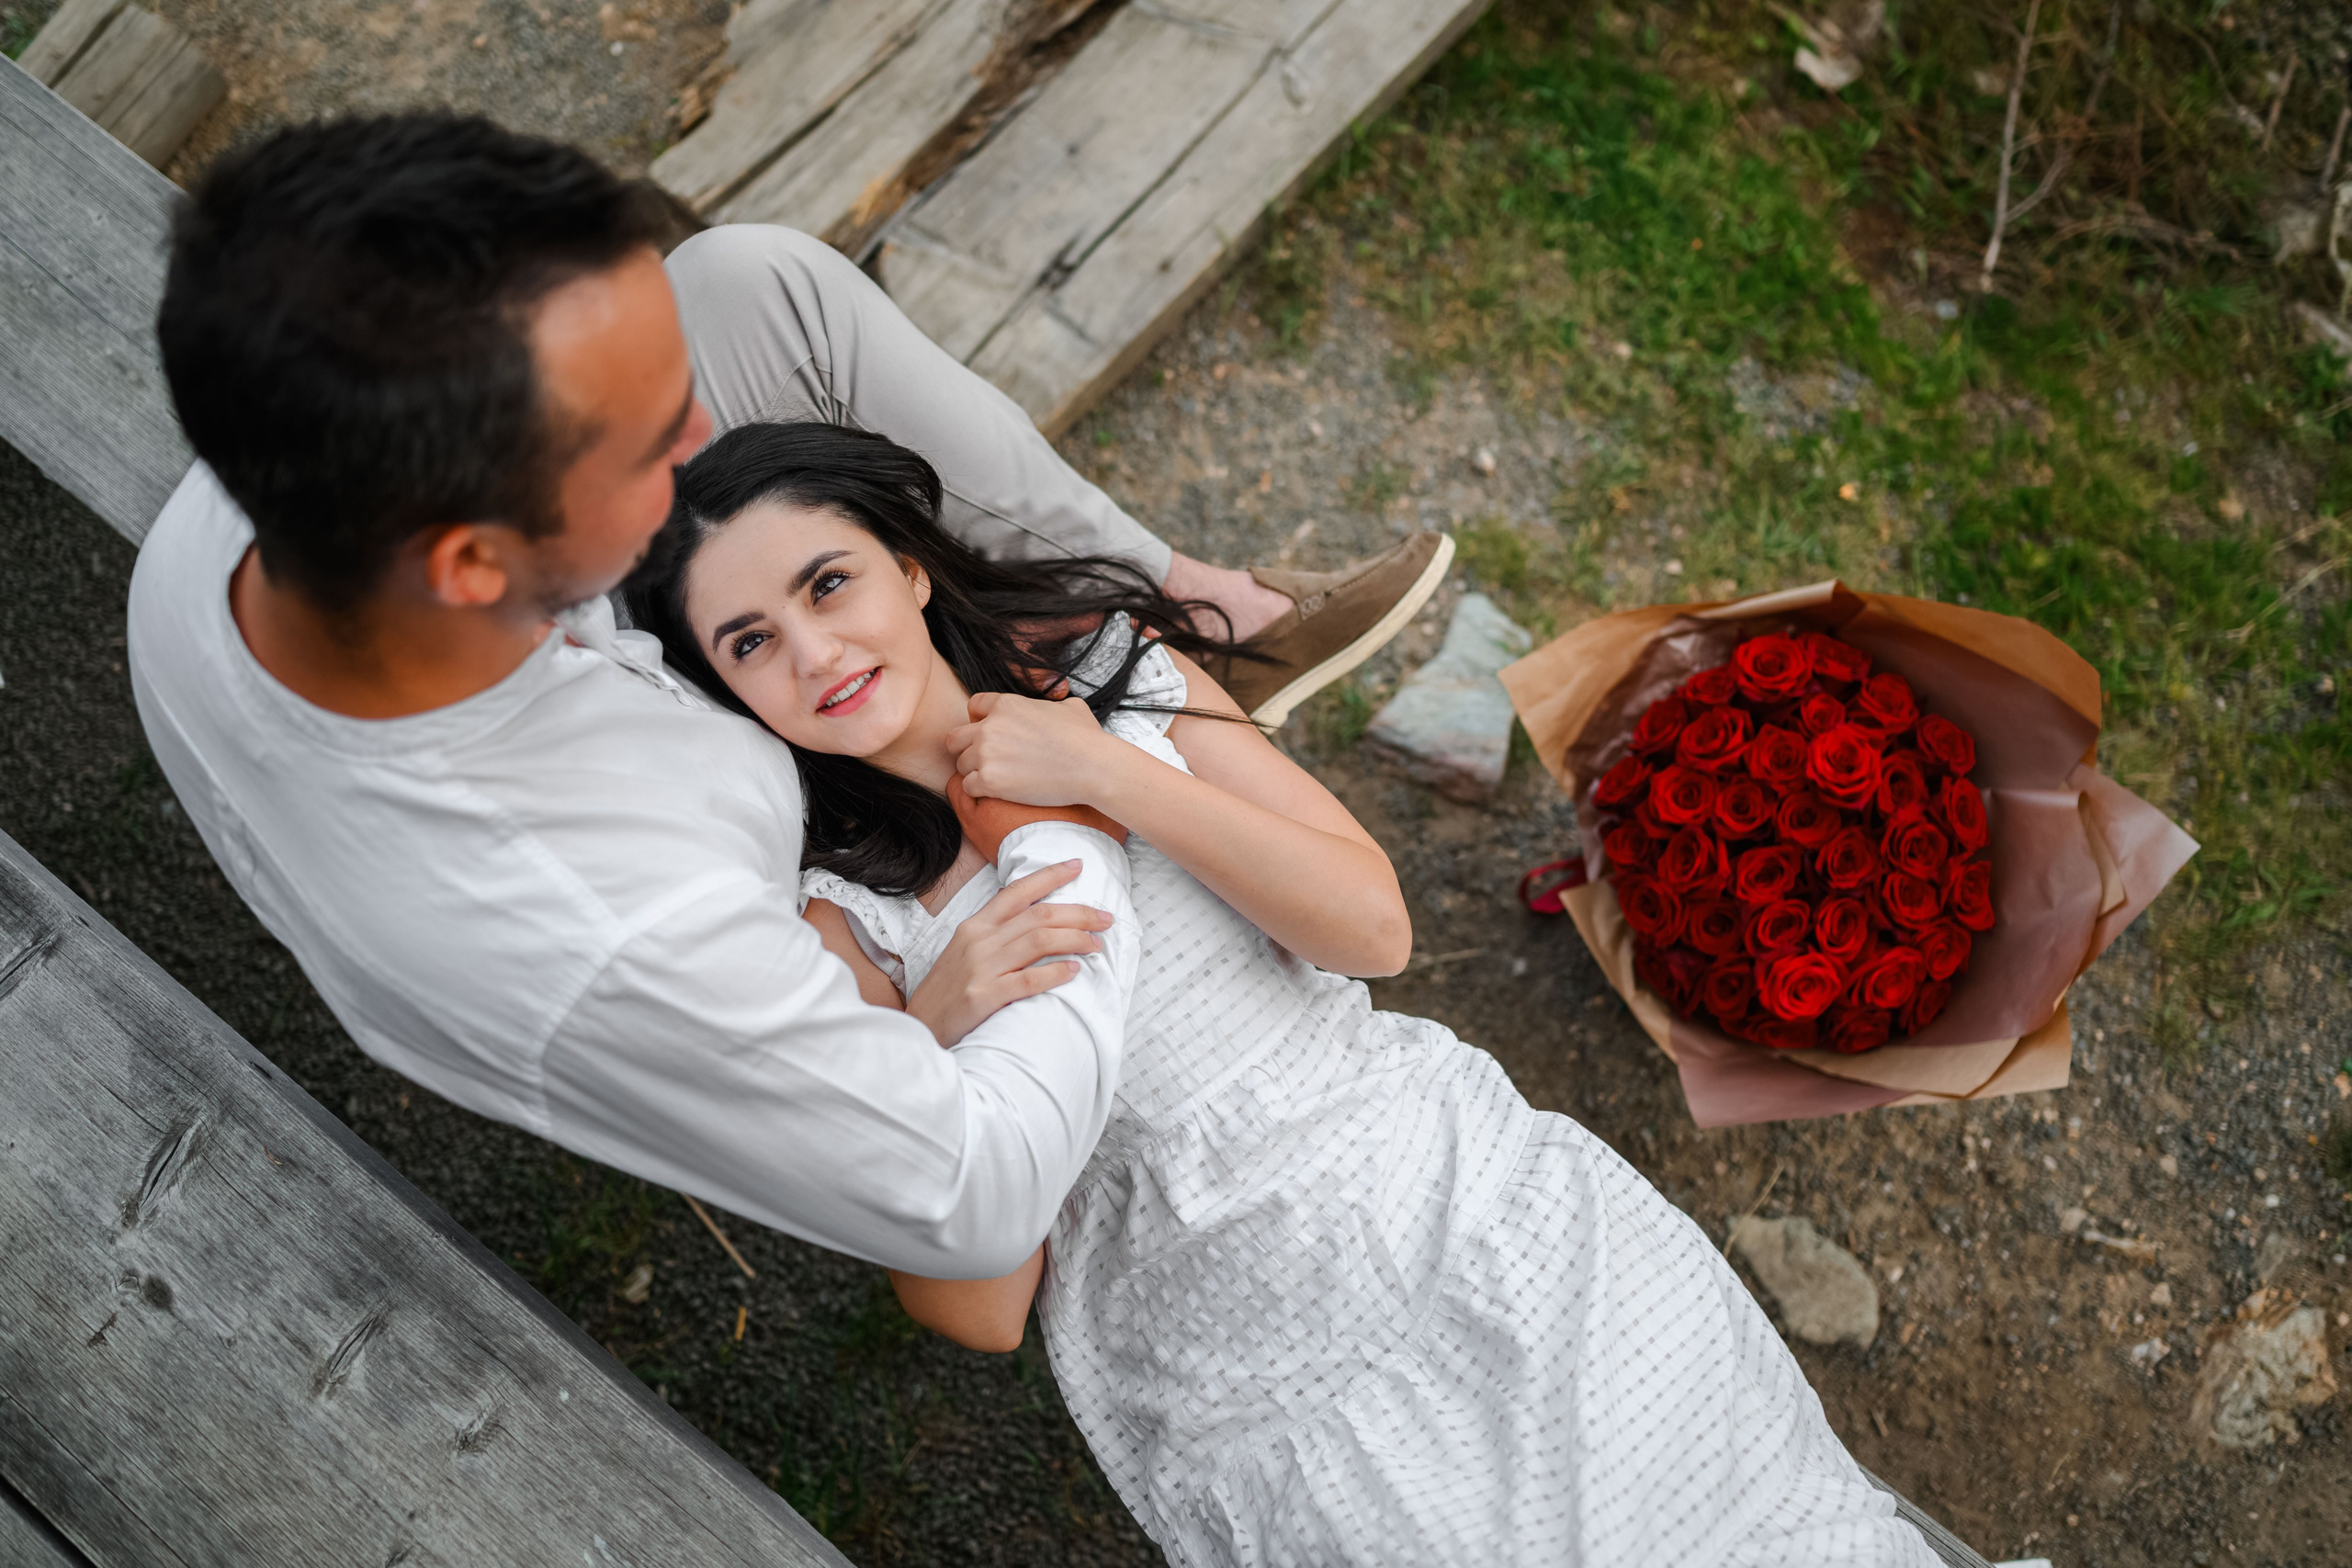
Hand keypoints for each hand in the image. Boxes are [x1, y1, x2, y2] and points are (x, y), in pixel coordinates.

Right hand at [904, 859, 1113, 1045]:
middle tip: (1106, 918)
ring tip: (1096, 944)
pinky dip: (1054, 973)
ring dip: (1075, 939)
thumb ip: (994, 932)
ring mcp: (981, 968)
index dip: (1050, 876)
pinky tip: (1074, 971)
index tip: (1078, 865)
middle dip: (1079, 913)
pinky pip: (1028, 979)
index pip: (1018, 891)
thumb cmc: (947, 991)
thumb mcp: (964, 951)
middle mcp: (979, 940)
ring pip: (1039, 941)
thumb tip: (1031, 917)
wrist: (919, 1027)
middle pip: (1038, 915)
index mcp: (975, 926)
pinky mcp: (984, 996)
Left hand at [948, 691, 1124, 807]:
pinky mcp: (989, 781)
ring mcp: (987, 754)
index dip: (979, 720)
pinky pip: (968, 787)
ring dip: (975, 772)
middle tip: (985, 760)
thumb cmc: (1086, 738)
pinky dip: (980, 791)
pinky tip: (999, 791)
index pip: (973, 706)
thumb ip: (1051, 703)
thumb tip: (1057, 704)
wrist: (1092, 767)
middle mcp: (990, 727)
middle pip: (955, 738)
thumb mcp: (1069, 707)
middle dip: (966, 748)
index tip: (990, 734)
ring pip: (960, 764)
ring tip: (998, 778)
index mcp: (1006, 704)